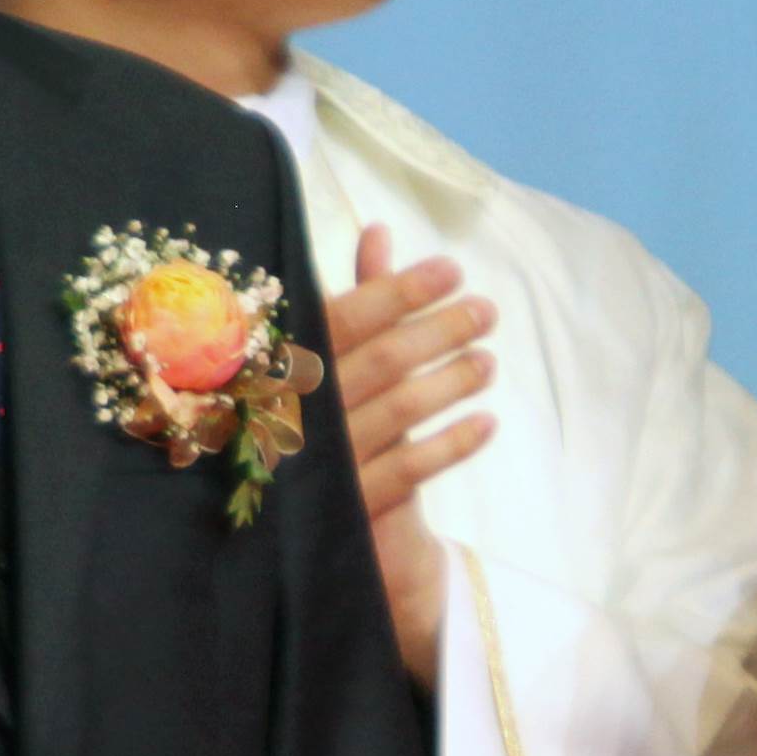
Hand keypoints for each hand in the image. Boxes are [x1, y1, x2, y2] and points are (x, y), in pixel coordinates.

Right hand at [321, 226, 494, 692]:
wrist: (267, 525)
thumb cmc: (298, 413)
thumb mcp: (316, 354)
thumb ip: (349, 298)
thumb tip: (380, 230)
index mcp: (277, 364)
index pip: (344, 316)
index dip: (402, 290)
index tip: (452, 270)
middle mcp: (293, 409)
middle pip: (381, 360)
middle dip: (442, 330)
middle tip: (488, 312)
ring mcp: (318, 462)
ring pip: (399, 411)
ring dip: (453, 382)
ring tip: (489, 362)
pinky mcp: (345, 509)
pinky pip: (407, 470)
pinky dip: (452, 445)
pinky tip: (486, 424)